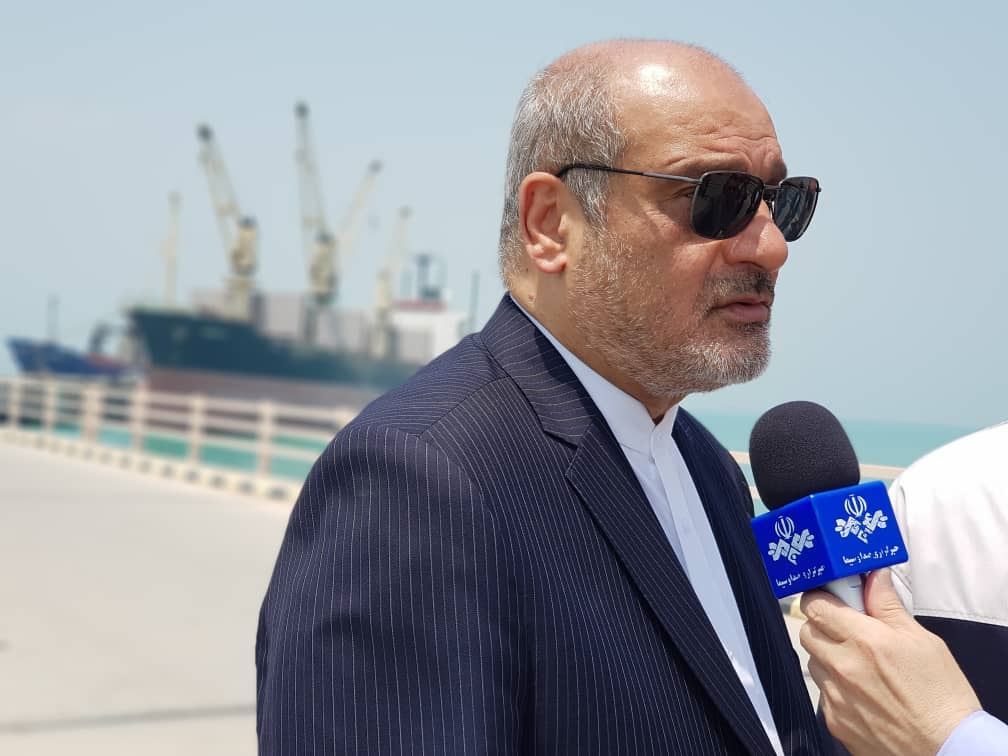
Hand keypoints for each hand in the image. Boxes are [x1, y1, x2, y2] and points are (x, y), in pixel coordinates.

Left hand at [799, 568, 980, 755]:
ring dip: (828, 657)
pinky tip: (863, 691)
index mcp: (865, 641)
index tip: (833, 598)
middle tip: (847, 629)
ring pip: (814, 662)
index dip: (822, 598)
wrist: (948, 749)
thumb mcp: (922, 641)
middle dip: (823, 625)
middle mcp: (843, 667)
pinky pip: (822, 693)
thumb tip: (874, 578)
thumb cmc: (942, 698)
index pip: (816, 605)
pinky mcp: (834, 721)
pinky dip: (836, 687)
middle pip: (808, 631)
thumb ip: (888, 606)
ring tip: (861, 665)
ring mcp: (835, 696)